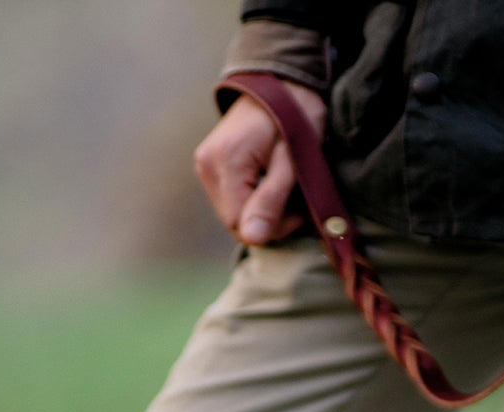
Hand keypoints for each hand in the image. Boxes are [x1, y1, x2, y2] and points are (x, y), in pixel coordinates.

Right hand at [192, 81, 327, 245]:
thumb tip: (253, 238)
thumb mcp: (292, 158)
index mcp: (226, 162)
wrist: (282, 81)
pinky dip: (253, 198)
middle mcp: (206, 164)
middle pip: (235, 221)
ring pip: (233, 212)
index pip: (241, 224)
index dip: (274, 225)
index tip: (299, 206)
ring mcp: (204, 163)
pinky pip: (231, 198)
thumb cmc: (296, 115)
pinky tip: (270, 180)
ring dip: (261, 209)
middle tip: (296, 196)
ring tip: (284, 185)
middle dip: (269, 218)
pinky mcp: (208, 164)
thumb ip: (271, 199)